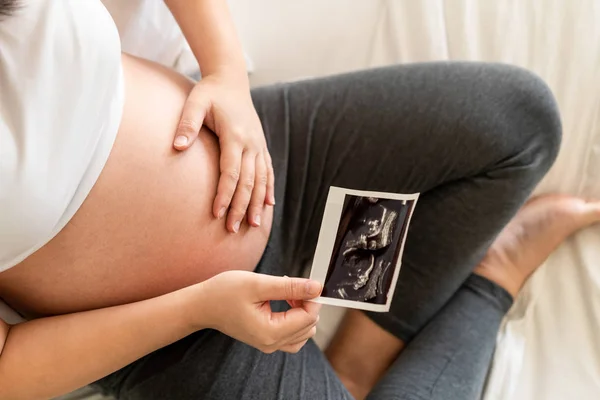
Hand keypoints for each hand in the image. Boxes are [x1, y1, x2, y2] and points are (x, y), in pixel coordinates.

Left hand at [173, 73, 274, 232]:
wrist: (231, 80)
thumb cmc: (210, 92)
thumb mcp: (195, 102)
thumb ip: (187, 124)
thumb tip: (177, 147)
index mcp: (235, 135)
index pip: (231, 173)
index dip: (224, 195)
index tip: (216, 214)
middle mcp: (251, 143)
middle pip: (248, 182)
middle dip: (240, 207)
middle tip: (232, 229)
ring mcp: (259, 145)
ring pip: (261, 180)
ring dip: (257, 203)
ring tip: (254, 225)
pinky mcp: (261, 146)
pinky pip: (268, 171)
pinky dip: (269, 189)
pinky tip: (269, 205)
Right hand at [190, 270, 321, 353]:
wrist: (202, 305)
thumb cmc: (224, 293)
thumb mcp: (258, 284)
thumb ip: (290, 287)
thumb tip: (316, 288)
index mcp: (270, 332)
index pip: (308, 318)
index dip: (312, 298)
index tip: (304, 281)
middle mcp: (271, 343)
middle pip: (309, 326)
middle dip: (306, 304)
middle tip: (289, 285)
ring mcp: (269, 344)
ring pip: (304, 332)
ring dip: (301, 311)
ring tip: (285, 294)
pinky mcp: (267, 340)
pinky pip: (293, 335)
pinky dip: (294, 318)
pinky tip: (283, 303)